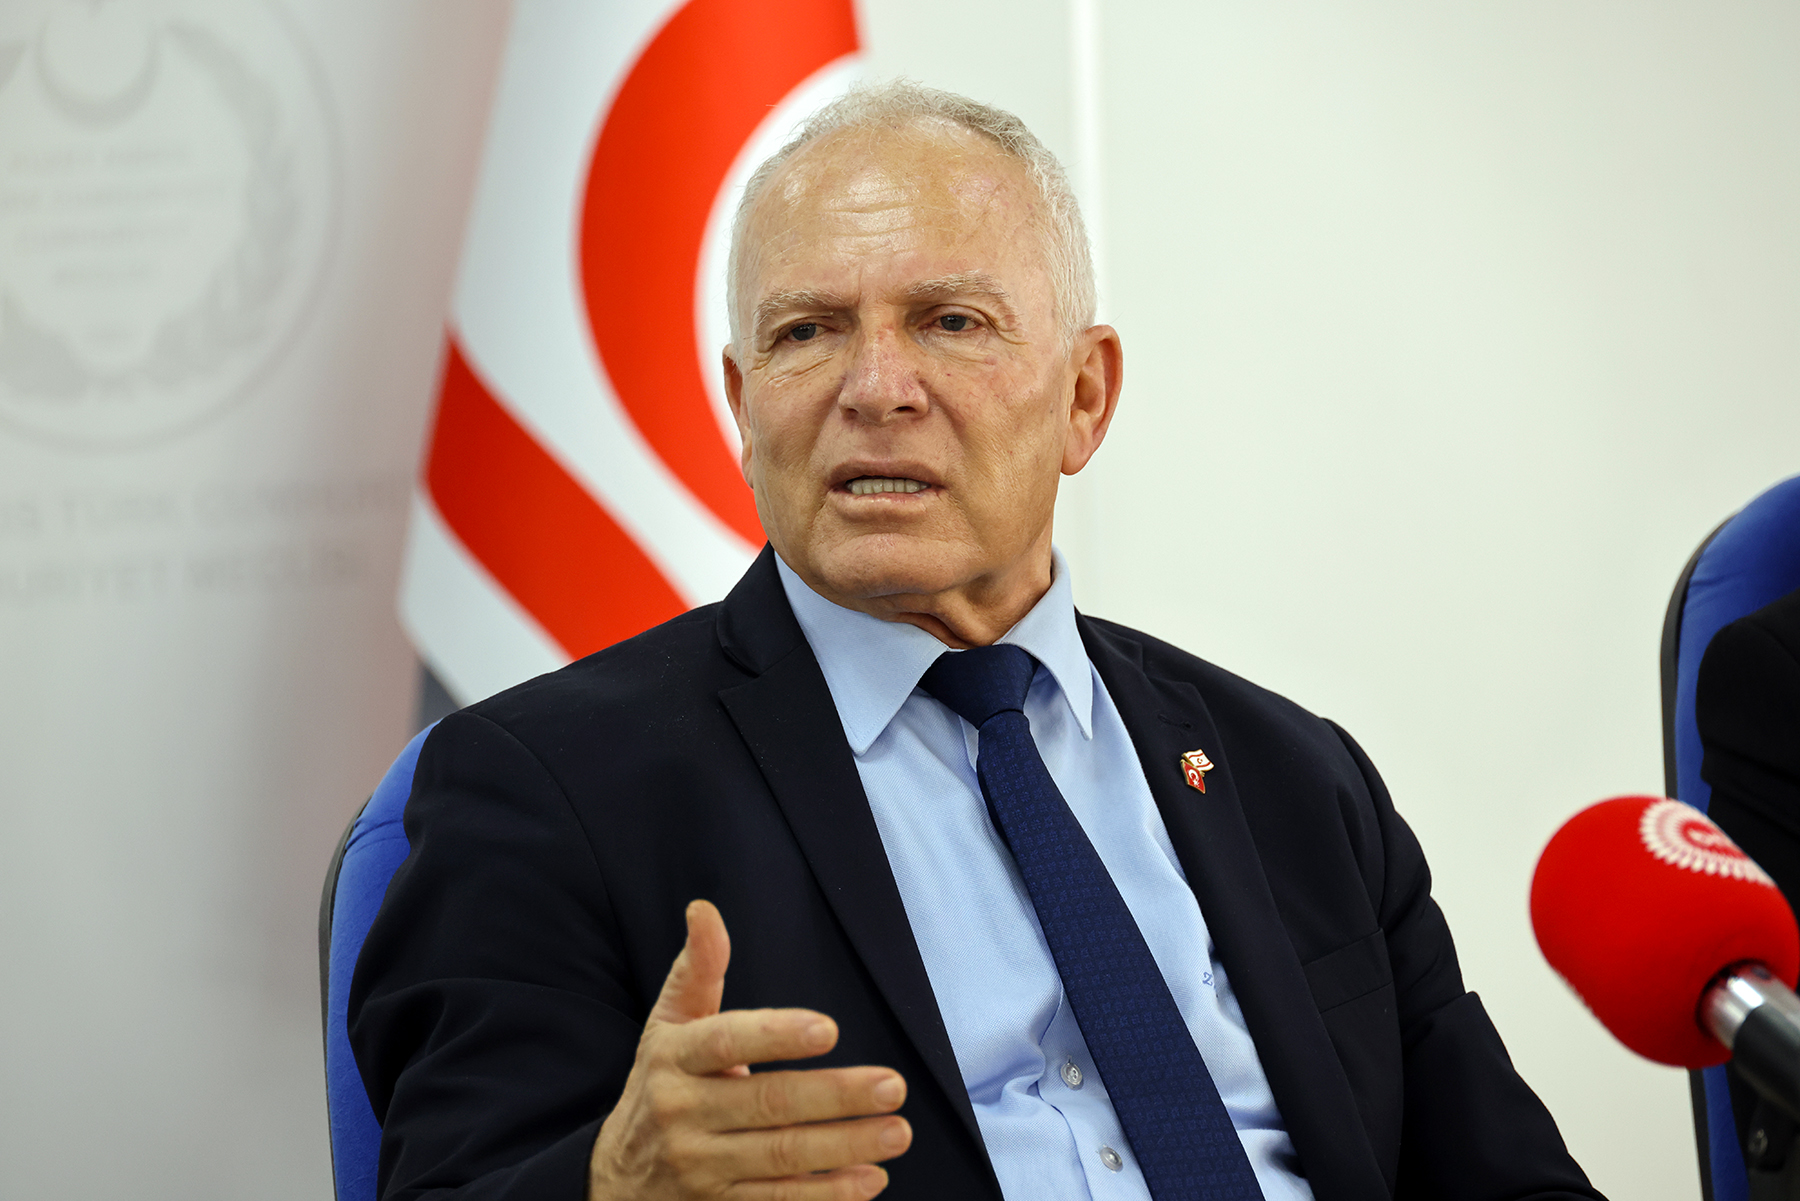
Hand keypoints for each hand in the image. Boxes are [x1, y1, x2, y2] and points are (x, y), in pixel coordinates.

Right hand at [588, 900, 911, 1199]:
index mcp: (673, 1058)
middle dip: (834, 1096)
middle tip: (893, 1085)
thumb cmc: (661, 1083)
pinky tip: (871, 1178)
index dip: (776, 1035)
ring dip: (844, 1146)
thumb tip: (704, 910)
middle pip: (765, 1103)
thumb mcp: (668, 1025)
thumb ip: (697, 969)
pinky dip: (826, 1194)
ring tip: (896, 1131)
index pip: (725, 1041)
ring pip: (779, 1157)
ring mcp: (701, 1166)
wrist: (617, 1179)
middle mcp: (683, 1113)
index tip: (829, 1028)